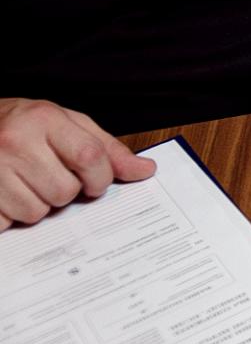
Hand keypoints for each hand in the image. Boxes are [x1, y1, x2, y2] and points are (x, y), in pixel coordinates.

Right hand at [0, 98, 154, 229]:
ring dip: (38, 205)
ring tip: (25, 183)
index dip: (100, 177)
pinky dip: (11, 216)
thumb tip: (144, 170)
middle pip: (63, 191)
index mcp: (44, 119)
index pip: (90, 156)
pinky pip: (7, 224)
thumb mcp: (66, 123)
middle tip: (51, 177)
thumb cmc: (24, 125)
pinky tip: (6, 194)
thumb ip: (106, 148)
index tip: (97, 182)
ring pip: (36, 212)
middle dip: (66, 192)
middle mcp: (15, 142)